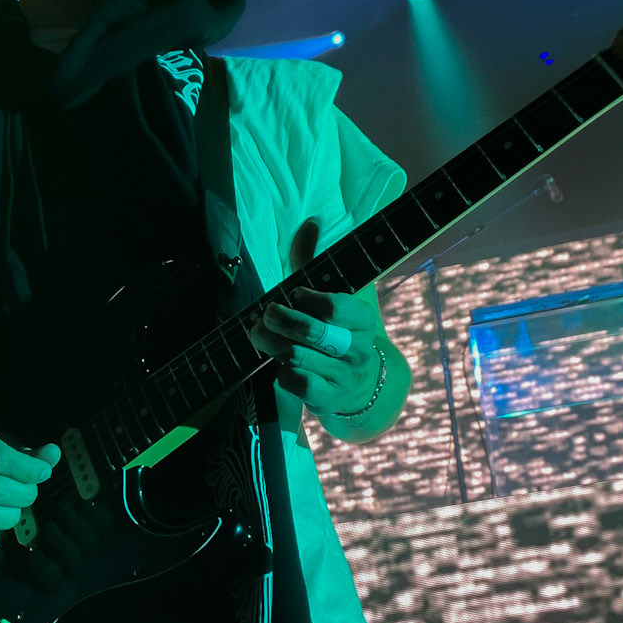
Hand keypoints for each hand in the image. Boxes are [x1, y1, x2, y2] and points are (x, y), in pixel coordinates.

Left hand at [247, 218, 381, 420]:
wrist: (362, 385)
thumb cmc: (338, 331)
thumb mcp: (331, 296)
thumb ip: (315, 262)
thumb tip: (310, 223)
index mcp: (363, 319)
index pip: (336, 307)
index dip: (308, 299)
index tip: (294, 294)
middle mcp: (358, 348)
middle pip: (312, 332)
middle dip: (280, 319)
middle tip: (266, 312)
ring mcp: (345, 376)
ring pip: (297, 357)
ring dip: (269, 342)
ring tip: (258, 332)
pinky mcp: (329, 399)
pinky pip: (297, 384)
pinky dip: (280, 372)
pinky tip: (277, 364)